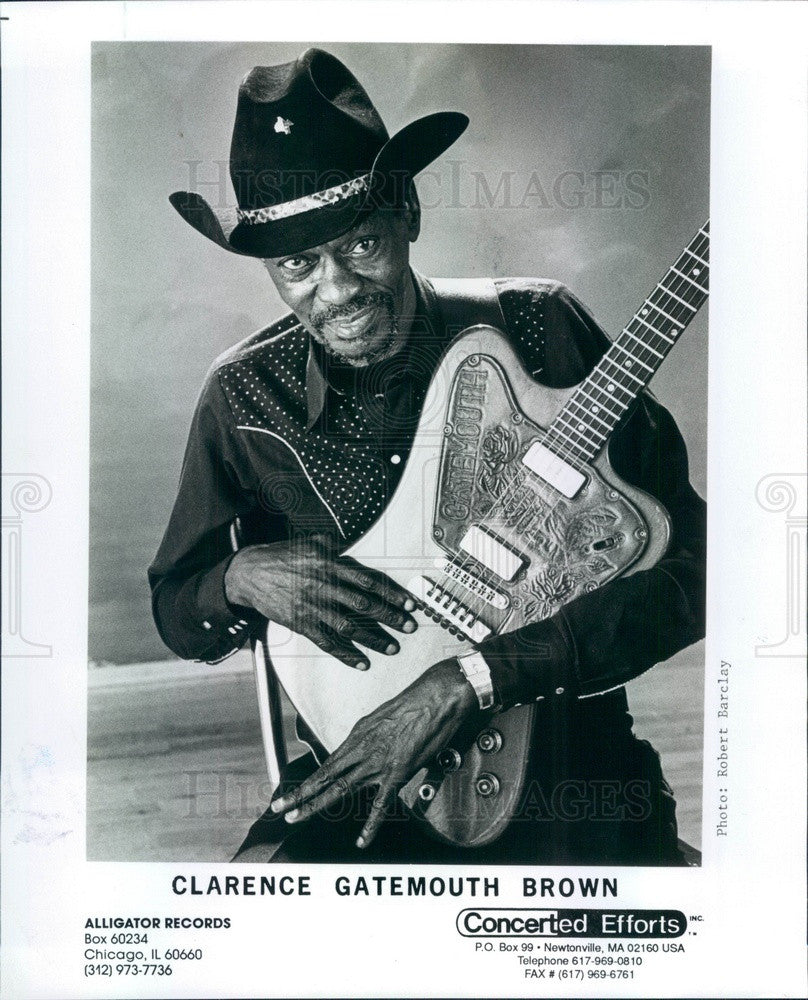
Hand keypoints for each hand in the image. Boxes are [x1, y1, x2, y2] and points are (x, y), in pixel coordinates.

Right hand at [224, 532, 416, 668]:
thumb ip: (336, 547)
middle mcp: (324, 587)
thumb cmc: (283, 556)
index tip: (409, 603)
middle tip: (410, 626)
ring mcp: (313, 607)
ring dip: (374, 639)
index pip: (368, 581)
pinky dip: (346, 655)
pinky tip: (362, 662)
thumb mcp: (312, 542)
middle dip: (390, 617)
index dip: (391, 593)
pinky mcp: (302, 624)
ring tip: (393, 647)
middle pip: (364, 605)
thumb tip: (355, 549)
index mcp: (330, 565)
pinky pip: (327, 643)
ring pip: (349, 627)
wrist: (250, 573)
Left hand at [270, 658, 478, 847]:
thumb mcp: (380, 718)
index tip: (288, 792)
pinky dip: (371, 825)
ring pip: (341, 789)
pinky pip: (381, 804)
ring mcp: (377, 764)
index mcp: (357, 737)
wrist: (435, 699)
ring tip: (296, 817)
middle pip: (324, 777)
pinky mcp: (397, 773)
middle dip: (300, 795)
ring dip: (316, 804)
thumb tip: (359, 749)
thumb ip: (367, 738)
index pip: (325, 765)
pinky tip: (361, 840)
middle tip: (280, 808)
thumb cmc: (412, 704)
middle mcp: (362, 751)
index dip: (306, 782)